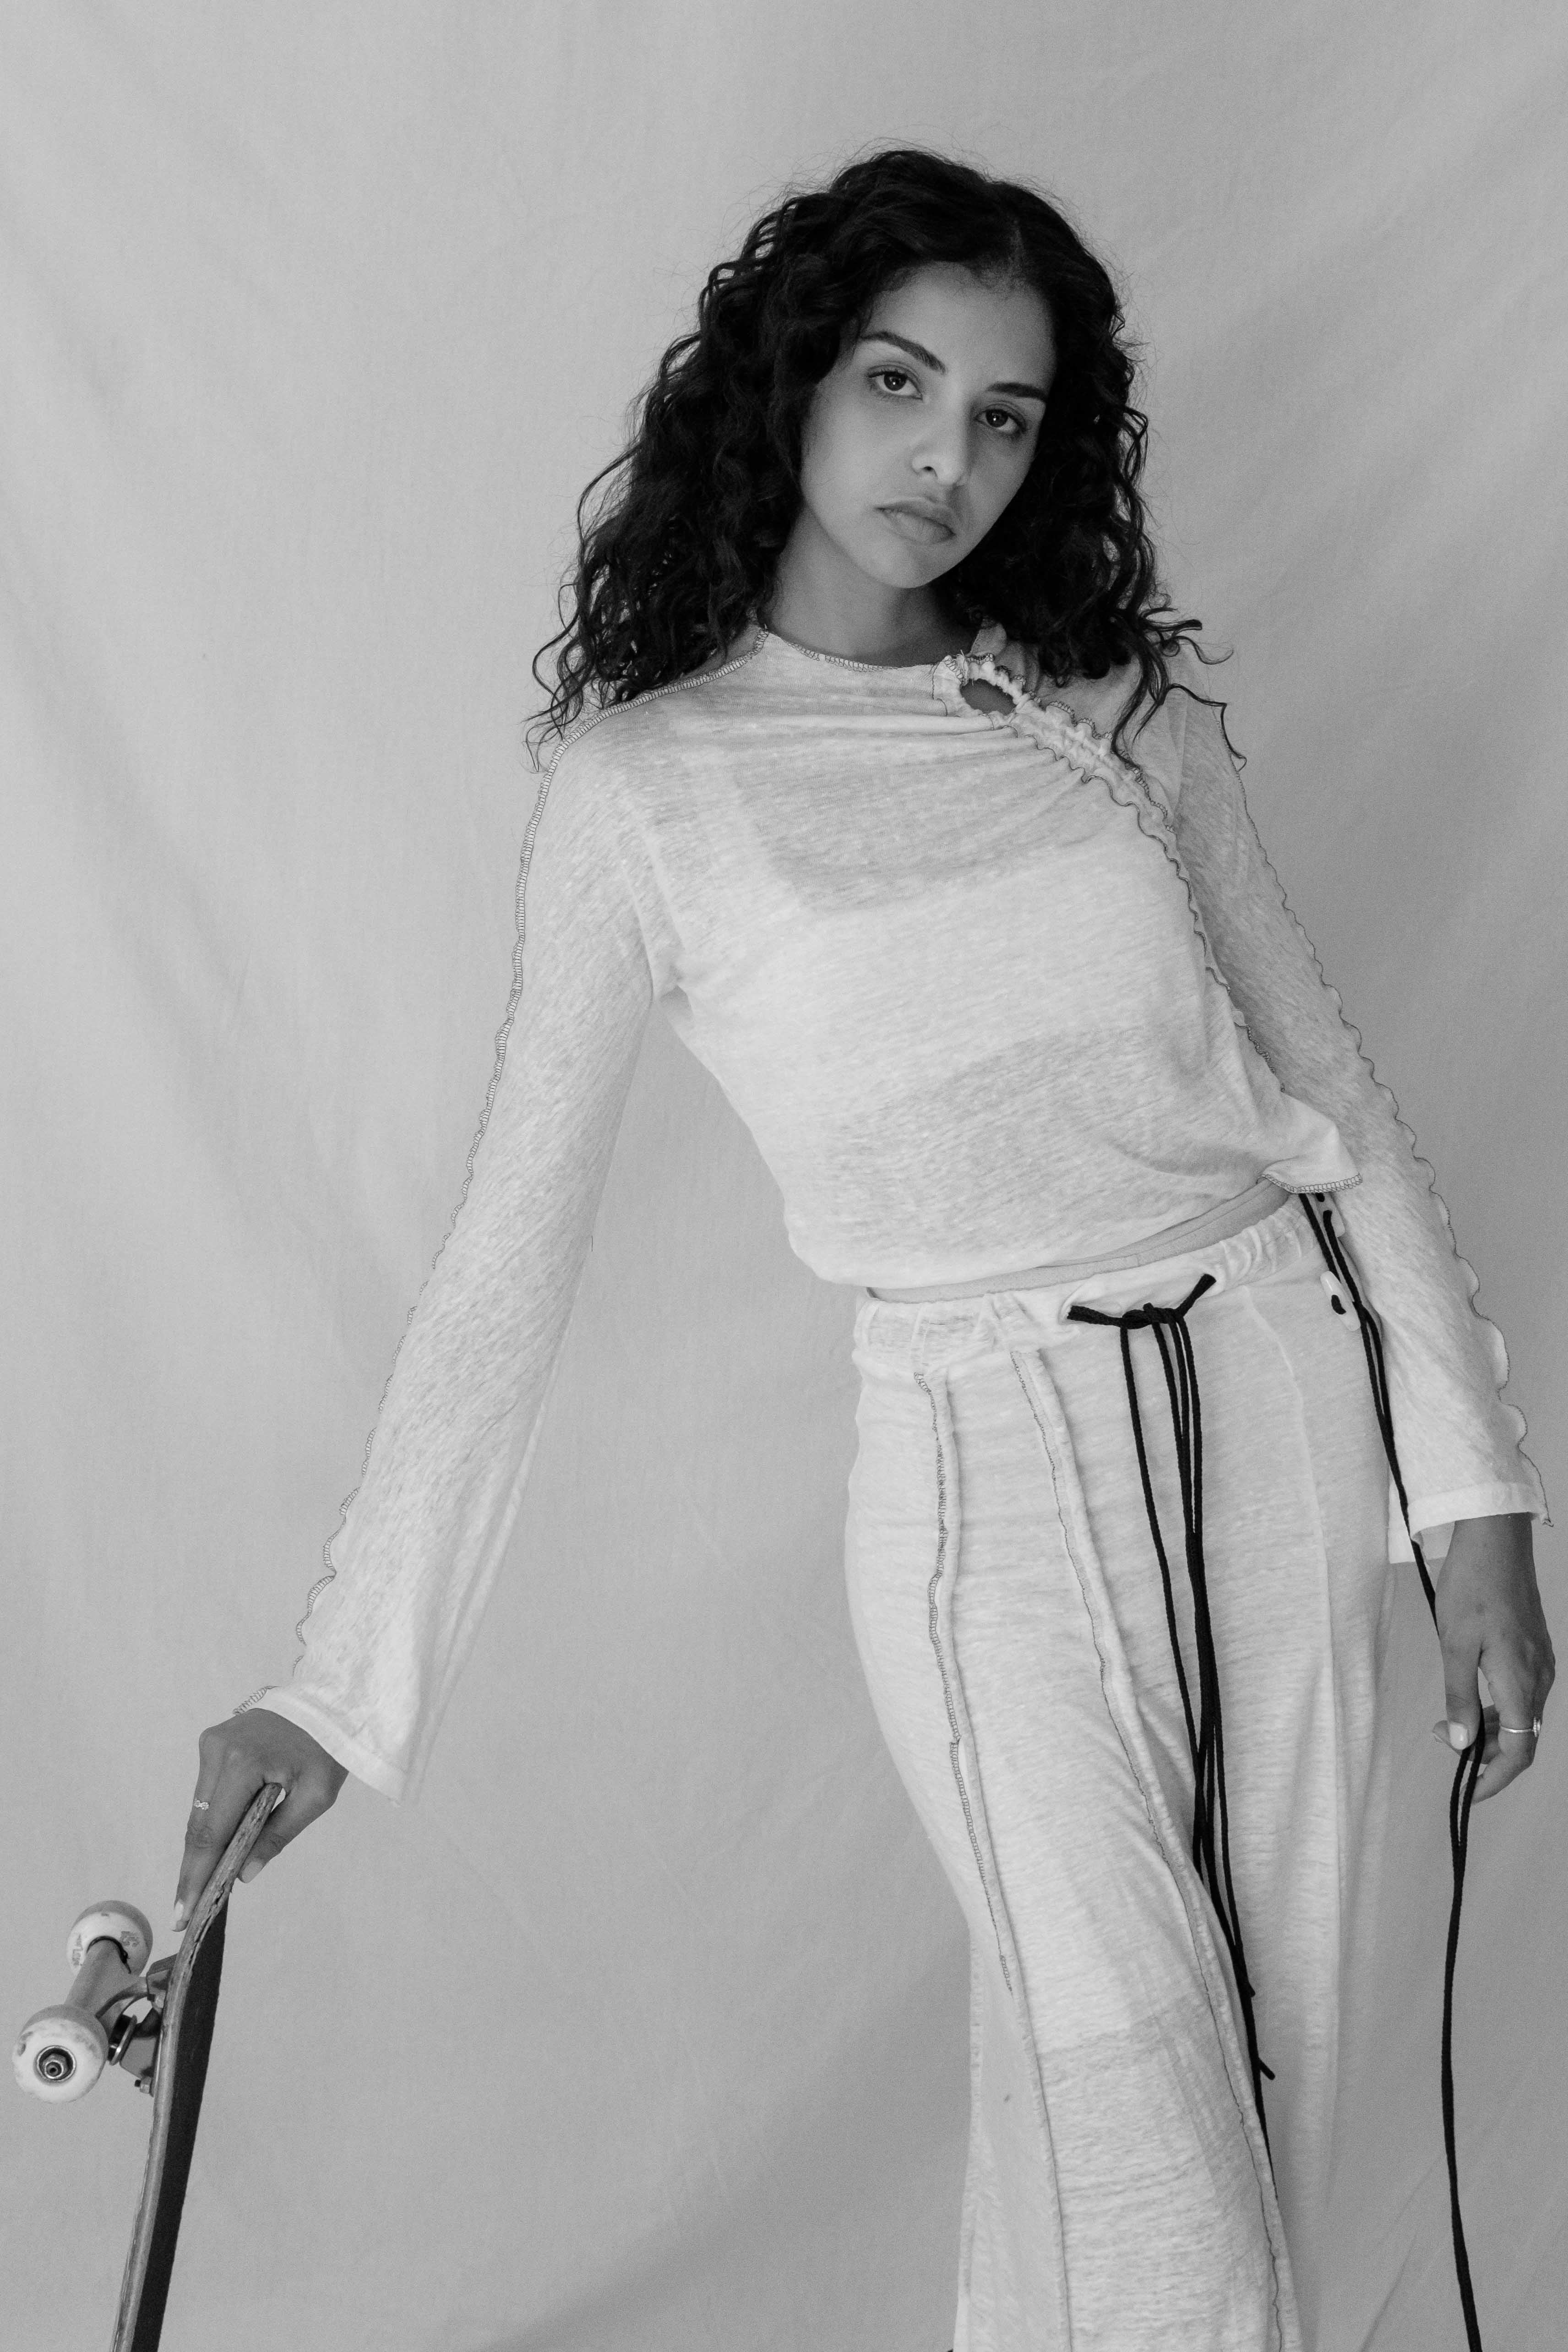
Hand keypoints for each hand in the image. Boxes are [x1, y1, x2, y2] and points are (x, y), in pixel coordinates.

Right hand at [173, 1708, 346, 1929]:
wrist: (330, 1700)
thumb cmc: (329, 1748)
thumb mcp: (316, 1796)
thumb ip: (278, 1835)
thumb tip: (243, 1874)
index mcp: (242, 1763)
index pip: (211, 1831)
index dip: (196, 1875)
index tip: (183, 1913)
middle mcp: (217, 1750)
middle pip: (198, 1823)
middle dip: (192, 1869)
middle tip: (183, 1913)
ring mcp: (211, 1743)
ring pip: (199, 1809)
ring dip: (202, 1847)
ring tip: (199, 1889)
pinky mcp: (213, 1742)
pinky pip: (208, 1791)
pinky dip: (212, 1820)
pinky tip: (216, 1849)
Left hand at [1431, 1513, 1553, 1802]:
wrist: (1495, 1543)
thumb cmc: (1471, 1588)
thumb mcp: (1454, 1646)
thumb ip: (1458, 1697)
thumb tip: (1460, 1744)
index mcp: (1521, 1682)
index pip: (1519, 1750)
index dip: (1495, 1778)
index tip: (1467, 1791)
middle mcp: (1539, 1678)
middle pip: (1521, 1738)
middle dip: (1485, 1753)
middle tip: (1441, 1739)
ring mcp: (1539, 1663)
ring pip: (1521, 1717)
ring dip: (1488, 1730)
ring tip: (1447, 1721)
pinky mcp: (1534, 1651)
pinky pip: (1521, 1695)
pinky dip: (1496, 1708)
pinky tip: (1468, 1698)